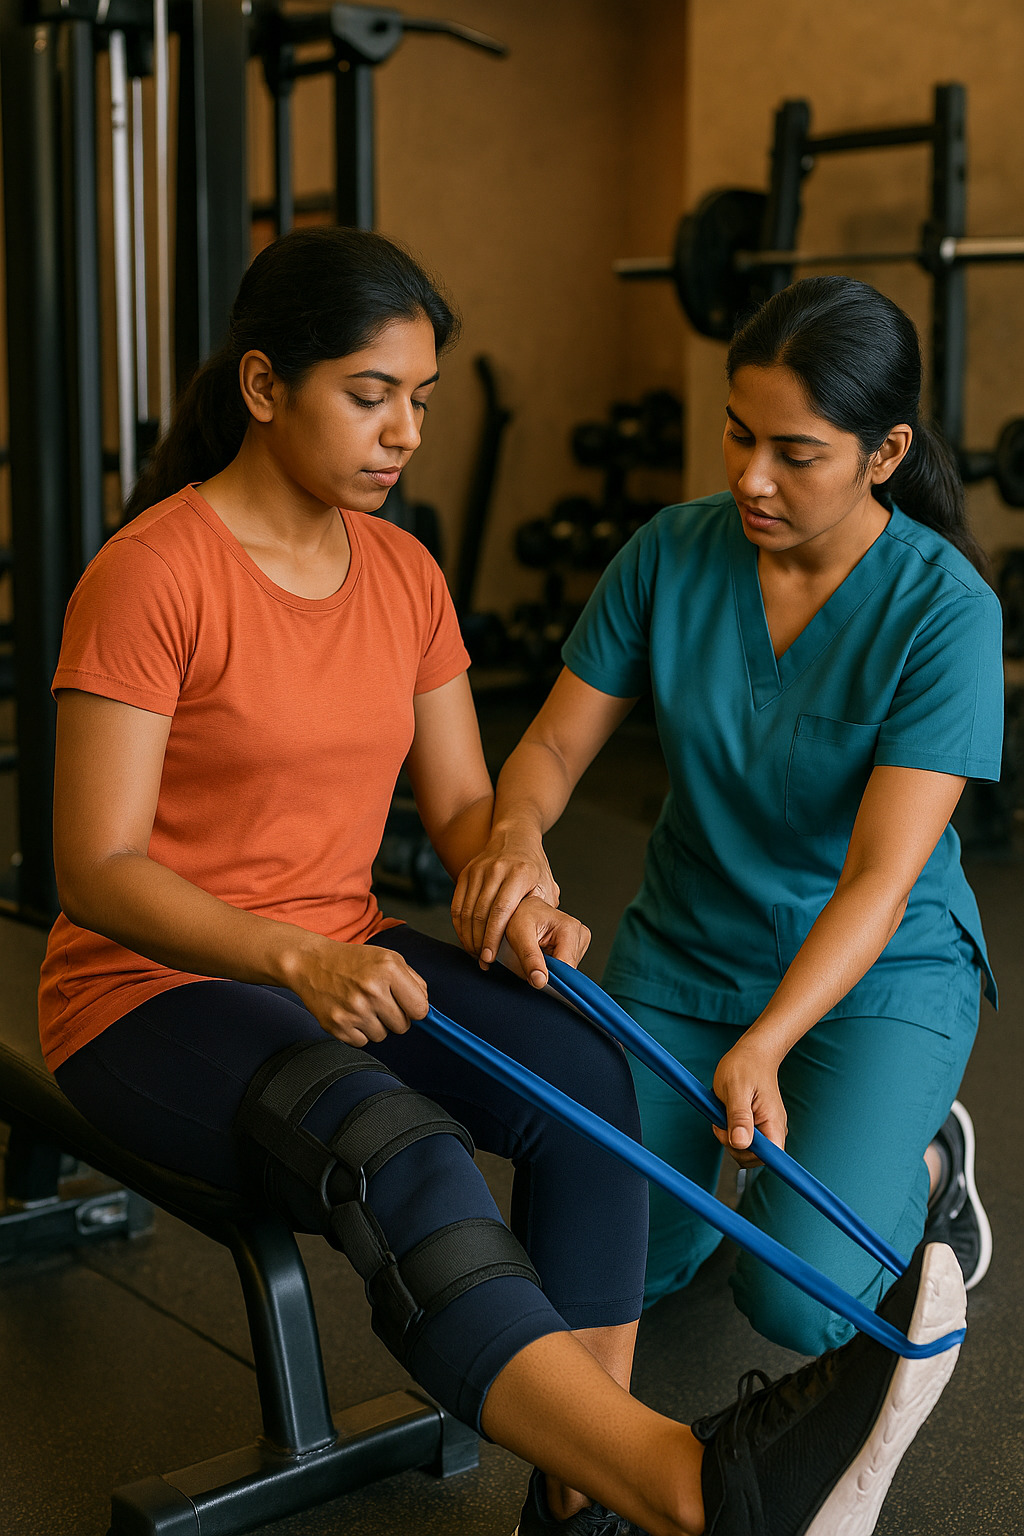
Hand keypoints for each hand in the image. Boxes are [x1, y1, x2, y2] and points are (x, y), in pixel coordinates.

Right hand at [284, 937, 428, 1046]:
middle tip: (379, 1001)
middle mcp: (372, 990)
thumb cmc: (353, 961)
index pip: (420, 1009)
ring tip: (361, 1004)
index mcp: (388, 970)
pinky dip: (358, 1032)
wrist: (311, 963)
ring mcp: (354, 1010)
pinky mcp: (337, 1026)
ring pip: (383, 1036)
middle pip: (403, 1026)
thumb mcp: (388, 958)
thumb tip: (426, 1009)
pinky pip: (363, 1042)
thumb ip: (414, 981)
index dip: (415, 1009)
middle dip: (395, 1017)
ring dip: (376, 1024)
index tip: (407, 1005)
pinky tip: (349, 1012)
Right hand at [452, 829, 558, 966]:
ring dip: (468, 936)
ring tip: (475, 953)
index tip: (490, 957)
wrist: (516, 837)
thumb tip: (539, 943)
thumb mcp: (547, 887)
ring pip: (466, 911)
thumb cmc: (534, 868)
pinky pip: (457, 904)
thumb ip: (542, 913)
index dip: (493, 937)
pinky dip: (459, 925)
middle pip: (480, 913)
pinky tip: (466, 939)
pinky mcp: (466, 872)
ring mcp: (479, 870)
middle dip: (479, 942)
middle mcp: (497, 869)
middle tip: (483, 961)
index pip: (501, 910)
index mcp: (520, 874)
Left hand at [502, 895, 590, 987]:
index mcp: (570, 928)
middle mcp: (580, 934)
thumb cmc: (520, 915)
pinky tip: (544, 953)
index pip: (567, 967)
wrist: (522, 907)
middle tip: (532, 959)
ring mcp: (580, 940)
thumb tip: (540, 981)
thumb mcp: (519, 936)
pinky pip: (565, 966)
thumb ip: (530, 959)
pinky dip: (552, 965)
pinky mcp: (576, 946)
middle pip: (568, 971)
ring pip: (567, 971)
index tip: (534, 976)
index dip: (550, 977)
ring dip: (550, 968)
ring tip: (537, 952)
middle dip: (548, 971)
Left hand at [711, 1038, 787, 1168]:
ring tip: (723, 1114)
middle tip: (721, 1121)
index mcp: (773, 1123)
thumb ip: (739, 1117)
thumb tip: (741, 1143)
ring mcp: (766, 1126)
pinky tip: (727, 1114)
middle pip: (753, 1157)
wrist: (753, 1052)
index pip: (769, 1157)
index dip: (748, 1155)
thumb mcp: (736, 1089)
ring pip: (745, 1148)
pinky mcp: (757, 1124)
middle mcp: (773, 1128)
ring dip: (729, 1136)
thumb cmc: (746, 1065)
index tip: (733, 1138)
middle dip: (732, 1144)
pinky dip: (730, 1130)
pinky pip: (743, 1137)